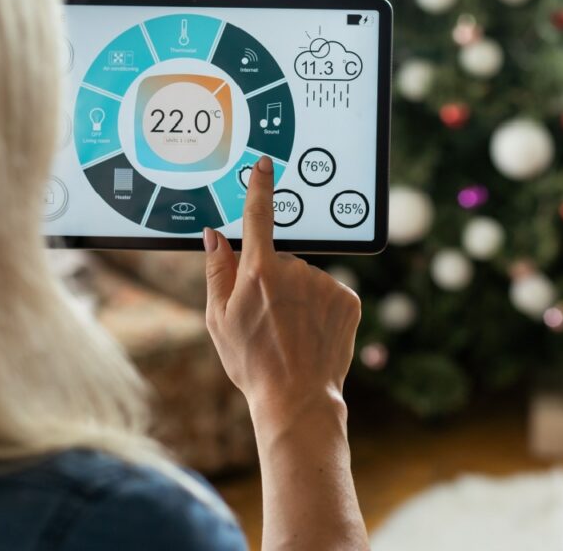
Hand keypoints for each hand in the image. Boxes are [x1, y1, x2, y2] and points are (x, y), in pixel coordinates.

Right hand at [203, 156, 360, 422]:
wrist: (297, 398)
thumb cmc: (251, 362)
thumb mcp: (219, 318)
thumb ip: (217, 271)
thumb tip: (214, 235)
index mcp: (260, 272)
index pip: (258, 216)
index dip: (259, 187)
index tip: (264, 164)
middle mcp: (296, 271)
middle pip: (281, 260)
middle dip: (273, 279)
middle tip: (267, 319)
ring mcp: (326, 284)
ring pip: (307, 278)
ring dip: (299, 296)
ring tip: (290, 331)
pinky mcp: (349, 299)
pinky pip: (329, 292)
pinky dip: (320, 307)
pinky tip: (311, 332)